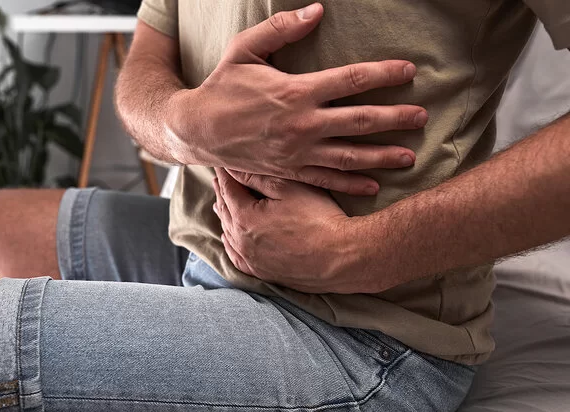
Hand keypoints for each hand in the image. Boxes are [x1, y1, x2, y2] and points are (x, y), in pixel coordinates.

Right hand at [168, 3, 427, 195]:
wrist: (197, 130)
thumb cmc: (222, 87)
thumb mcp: (244, 50)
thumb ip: (281, 29)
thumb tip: (317, 10)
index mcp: (295, 91)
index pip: (351, 80)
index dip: (383, 74)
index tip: (409, 71)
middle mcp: (302, 124)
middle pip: (359, 120)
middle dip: (394, 118)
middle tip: (422, 117)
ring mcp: (297, 151)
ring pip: (348, 155)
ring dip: (381, 155)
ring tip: (410, 156)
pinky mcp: (288, 170)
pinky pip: (325, 179)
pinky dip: (350, 183)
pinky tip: (372, 186)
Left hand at [213, 168, 382, 293]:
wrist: (342, 258)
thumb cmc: (319, 218)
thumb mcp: (289, 188)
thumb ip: (257, 176)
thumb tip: (233, 168)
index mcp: (245, 217)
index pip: (228, 188)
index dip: (225, 173)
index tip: (222, 162)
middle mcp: (242, 241)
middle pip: (225, 211)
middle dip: (223, 192)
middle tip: (220, 178)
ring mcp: (251, 260)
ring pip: (229, 234)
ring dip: (225, 217)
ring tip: (222, 203)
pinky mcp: (262, 273)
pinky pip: (237, 258)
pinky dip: (231, 244)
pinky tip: (231, 238)